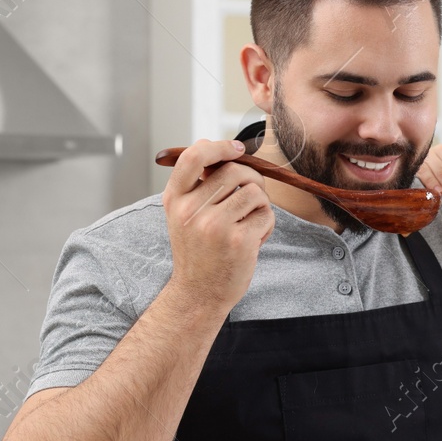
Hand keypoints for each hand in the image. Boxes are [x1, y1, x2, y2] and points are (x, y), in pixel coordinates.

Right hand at [162, 137, 273, 309]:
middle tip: (252, 197)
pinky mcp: (238, 241)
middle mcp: (191, 211)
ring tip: (250, 223)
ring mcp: (215, 226)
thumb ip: (199, 186)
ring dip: (260, 205)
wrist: (198, 294)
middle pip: (234, 171)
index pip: (193, 157)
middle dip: (252, 179)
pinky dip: (266, 225)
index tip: (237, 148)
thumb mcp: (185, 216)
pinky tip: (254, 239)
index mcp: (175, 200)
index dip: (219, 146)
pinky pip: (266, 215)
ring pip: (255, 191)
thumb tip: (223, 150)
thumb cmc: (199, 252)